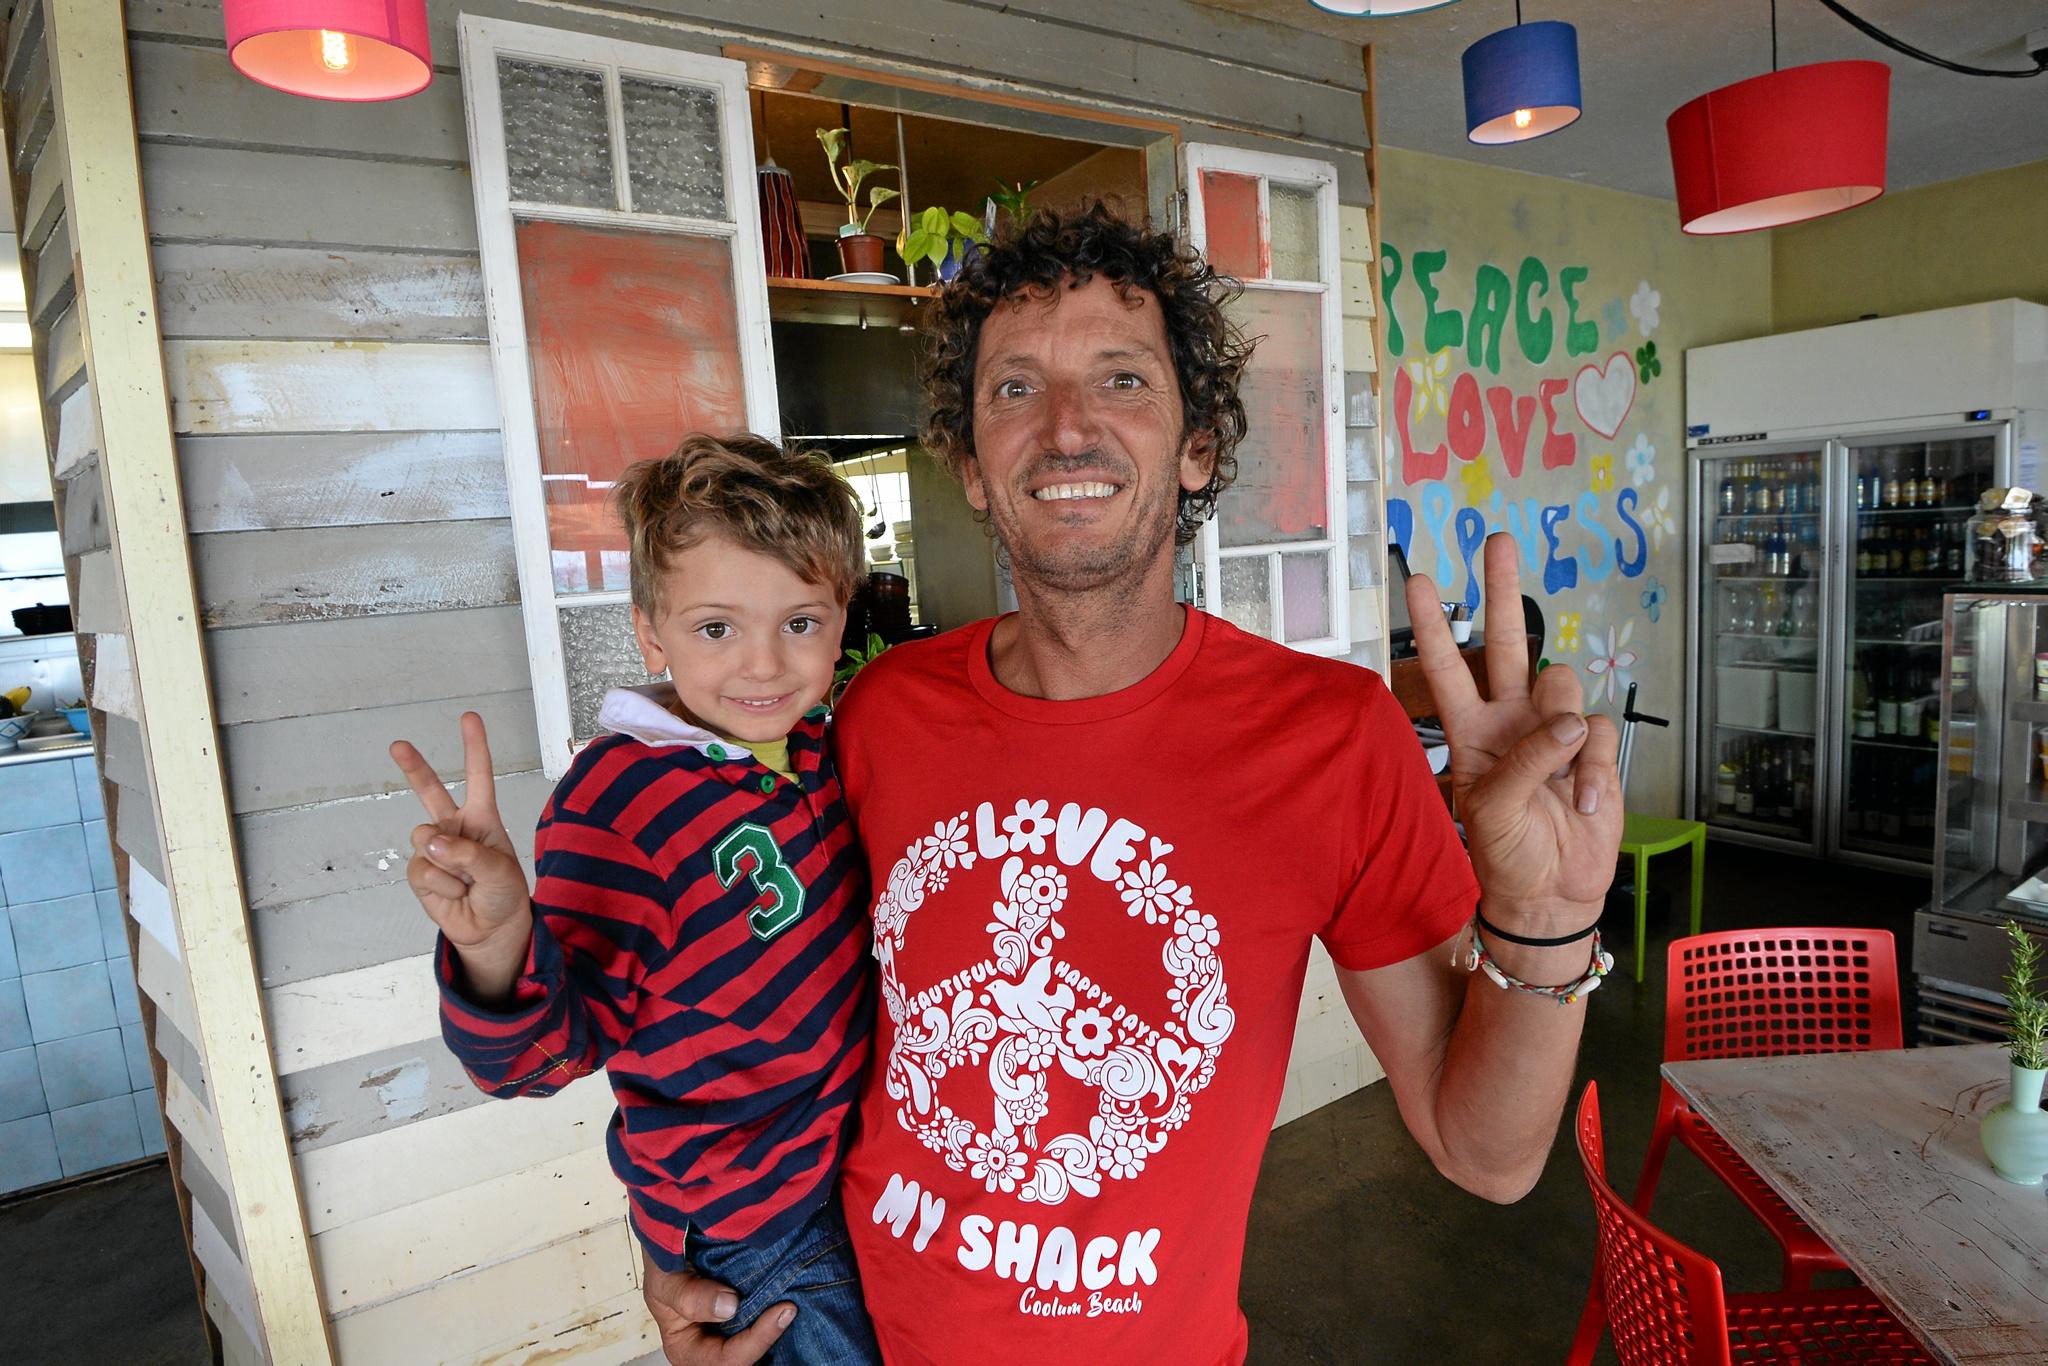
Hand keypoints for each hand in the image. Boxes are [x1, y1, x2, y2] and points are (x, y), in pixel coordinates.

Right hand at [389, 712, 533, 994]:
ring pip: (426, 838)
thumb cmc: (504, 894)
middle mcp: (456, 827)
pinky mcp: (421, 871)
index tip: (469, 717)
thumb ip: (468, 852)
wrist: (491, 929)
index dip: (474, 747)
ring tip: (467, 880)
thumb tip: (432, 841)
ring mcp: (436, 848)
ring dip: (449, 863)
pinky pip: (424, 869)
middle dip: (414, 767)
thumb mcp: (500, 870)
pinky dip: (442, 885)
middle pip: (431, 791)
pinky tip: (455, 893)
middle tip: (398, 745)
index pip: (479, 777)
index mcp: (483, 818)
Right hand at [643, 1256, 792, 1363]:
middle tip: (792, 1306)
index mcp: (687, 1348)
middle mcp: (710, 1345)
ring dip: (777, 1322)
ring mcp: (729, 1329)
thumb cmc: (662, 1264)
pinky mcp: (745, 1312)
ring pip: (760, 1337)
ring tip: (794, 1301)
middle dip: (771, 1334)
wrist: (673, 1237)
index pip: (727, 1359)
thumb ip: (689, 1295)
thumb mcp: (665, 1279)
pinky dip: (777, 1306)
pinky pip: (764, 1316)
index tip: (781, 1310)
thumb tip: (729, 1306)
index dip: (756, 1340)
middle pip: (749, 1354)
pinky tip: (789, 1292)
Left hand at [1408, 534, 1622, 928]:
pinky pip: (1596, 731)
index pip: (1446, 668)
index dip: (1432, 626)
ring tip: (1555, 784)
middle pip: (1505, 642)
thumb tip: (1566, 721)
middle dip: (1501, 591)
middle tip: (1497, 543)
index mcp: (1469, 730)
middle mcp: (1509, 719)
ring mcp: (1552, 730)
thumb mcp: (1492, 808)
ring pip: (1560, 685)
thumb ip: (1524, 758)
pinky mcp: (1591, 748)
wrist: (1551, 892)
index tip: (1419, 581)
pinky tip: (1580, 800)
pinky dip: (1590, 768)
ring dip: (1560, 732)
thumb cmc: (1505, 853)